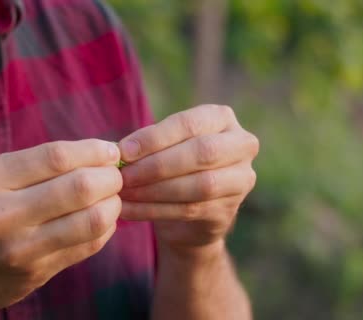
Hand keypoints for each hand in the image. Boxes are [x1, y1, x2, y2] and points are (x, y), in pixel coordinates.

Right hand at [0, 140, 122, 319]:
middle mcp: (2, 214)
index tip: (109, 150)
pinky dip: (103, 231)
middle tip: (114, 175)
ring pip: (91, 220)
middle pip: (81, 187)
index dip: (94, 150)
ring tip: (110, 198)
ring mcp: (19, 249)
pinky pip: (86, 248)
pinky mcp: (33, 274)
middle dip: (110, 177)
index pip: (57, 157)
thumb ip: (26, 167)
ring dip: (112, 205)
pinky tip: (99, 221)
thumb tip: (88, 154)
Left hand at [117, 105, 258, 255]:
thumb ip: (149, 143)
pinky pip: (190, 210)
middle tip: (123, 176)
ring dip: (154, 191)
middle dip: (157, 165)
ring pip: (199, 186)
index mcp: (222, 119)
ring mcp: (241, 180)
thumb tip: (120, 151)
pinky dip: (153, 211)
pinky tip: (128, 210)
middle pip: (202, 152)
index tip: (123, 151)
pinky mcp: (228, 210)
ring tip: (123, 194)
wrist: (192, 210)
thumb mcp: (165, 145)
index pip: (189, 124)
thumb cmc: (173, 164)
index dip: (155, 138)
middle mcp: (241, 146)